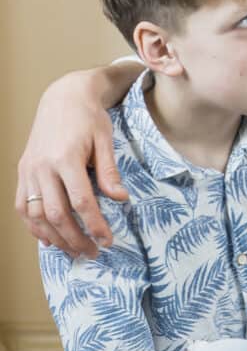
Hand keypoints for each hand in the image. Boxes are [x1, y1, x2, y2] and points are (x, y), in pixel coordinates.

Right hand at [15, 69, 129, 257]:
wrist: (62, 97)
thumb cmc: (89, 118)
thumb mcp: (105, 140)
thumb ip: (109, 171)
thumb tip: (120, 199)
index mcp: (65, 158)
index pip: (81, 201)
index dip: (94, 225)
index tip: (107, 240)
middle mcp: (42, 167)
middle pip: (55, 214)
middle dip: (75, 238)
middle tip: (93, 252)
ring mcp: (28, 171)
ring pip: (35, 215)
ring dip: (54, 237)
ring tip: (74, 251)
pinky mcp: (22, 172)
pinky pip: (22, 206)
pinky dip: (32, 226)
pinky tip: (47, 238)